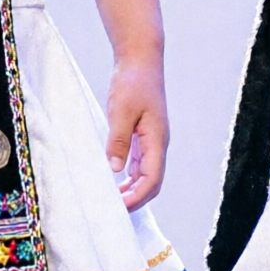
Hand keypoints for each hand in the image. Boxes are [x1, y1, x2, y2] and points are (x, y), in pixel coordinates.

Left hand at [105, 51, 168, 209]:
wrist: (141, 60)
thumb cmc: (133, 82)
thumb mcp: (122, 111)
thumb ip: (118, 141)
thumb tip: (114, 170)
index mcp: (157, 139)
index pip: (152, 179)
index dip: (138, 197)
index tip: (118, 207)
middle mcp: (158, 143)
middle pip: (153, 182)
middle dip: (136, 199)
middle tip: (113, 211)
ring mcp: (152, 140)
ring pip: (146, 174)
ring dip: (132, 190)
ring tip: (111, 200)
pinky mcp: (144, 134)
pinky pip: (139, 163)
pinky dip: (129, 176)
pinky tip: (114, 181)